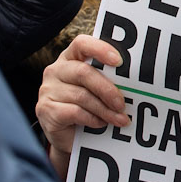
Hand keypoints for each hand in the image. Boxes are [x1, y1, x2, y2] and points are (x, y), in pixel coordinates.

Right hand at [36, 34, 130, 181]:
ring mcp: (48, 90)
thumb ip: (107, 81)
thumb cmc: (87, 107)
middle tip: (123, 104)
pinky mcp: (46, 110)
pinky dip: (92, 119)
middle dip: (107, 89)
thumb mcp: (96, 90)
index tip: (119, 61)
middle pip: (83, 72)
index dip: (100, 49)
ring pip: (82, 96)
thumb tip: (134, 84)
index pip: (82, 44)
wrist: (68, 137)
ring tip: (120, 119)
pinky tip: (101, 124)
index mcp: (70, 58)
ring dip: (105, 110)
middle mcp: (56, 70)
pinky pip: (74, 112)